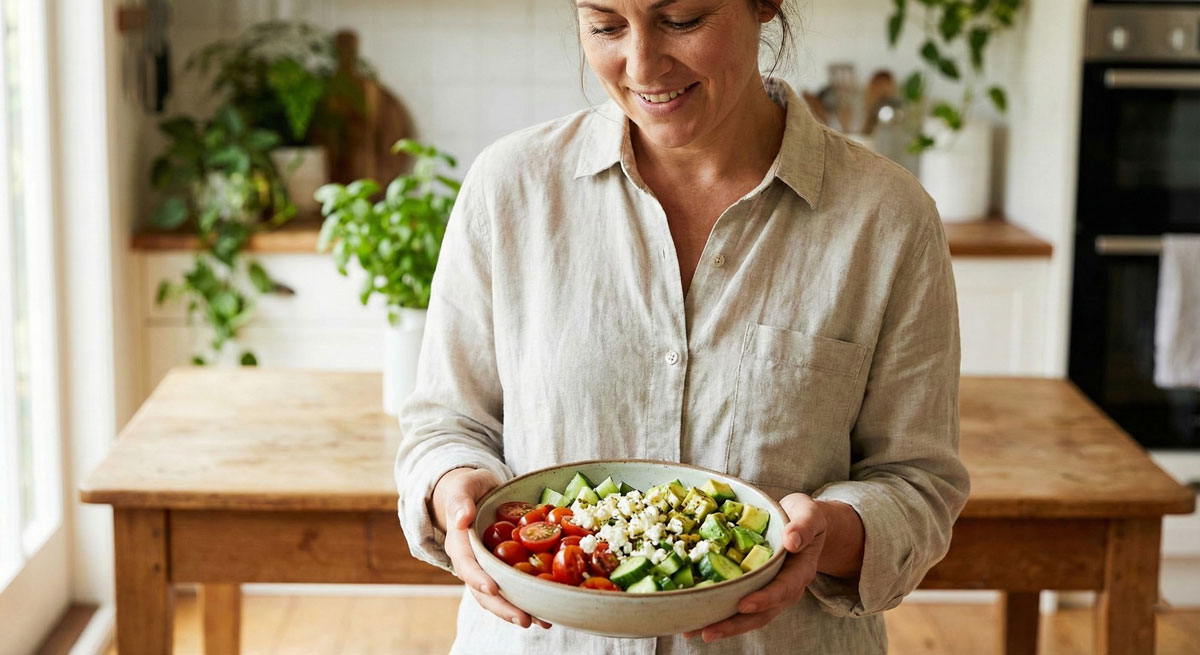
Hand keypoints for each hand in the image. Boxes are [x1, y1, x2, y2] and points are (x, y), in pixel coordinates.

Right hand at [432, 467, 550, 629]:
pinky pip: (514, 587)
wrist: (476, 493)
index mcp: (459, 544)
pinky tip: (548, 609)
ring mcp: (487, 569)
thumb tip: (462, 519)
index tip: (492, 587)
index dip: (478, 578)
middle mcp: (472, 563)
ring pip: (499, 596)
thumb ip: (460, 501)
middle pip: (483, 591)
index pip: (466, 565)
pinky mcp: (503, 569)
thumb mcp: (463, 487)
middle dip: (503, 606)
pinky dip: (529, 599)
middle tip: (524, 620)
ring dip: (519, 610)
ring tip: (542, 622)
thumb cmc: (469, 488)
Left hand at [682, 493, 826, 642]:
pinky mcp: (753, 590)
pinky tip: (693, 618)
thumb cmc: (804, 518)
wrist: (801, 525)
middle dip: (734, 624)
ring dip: (721, 625)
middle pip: (760, 614)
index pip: (783, 590)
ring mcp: (767, 593)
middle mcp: (784, 589)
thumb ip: (804, 527)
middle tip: (708, 631)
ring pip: (746, 616)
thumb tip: (792, 541)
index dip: (764, 599)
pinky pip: (735, 605)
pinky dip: (716, 613)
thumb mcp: (809, 515)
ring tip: (693, 632)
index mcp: (799, 573)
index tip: (743, 605)